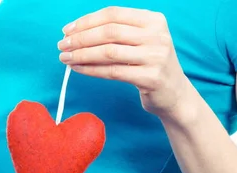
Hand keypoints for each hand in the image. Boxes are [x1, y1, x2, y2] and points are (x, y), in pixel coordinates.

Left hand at [58, 6, 191, 117]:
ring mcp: (155, 57)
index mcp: (154, 20)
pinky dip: (91, 70)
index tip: (67, 30)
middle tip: (62, 45)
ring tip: (65, 58)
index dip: (87, 21)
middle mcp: (157, 36)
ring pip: (109, 52)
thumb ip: (119, 32)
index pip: (113, 14)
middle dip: (81, 38)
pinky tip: (78, 69)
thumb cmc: (150, 65)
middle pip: (109, 32)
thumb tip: (77, 32)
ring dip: (82, 55)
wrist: (175, 94)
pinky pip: (113, 72)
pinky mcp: (150, 78)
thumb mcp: (142, 41)